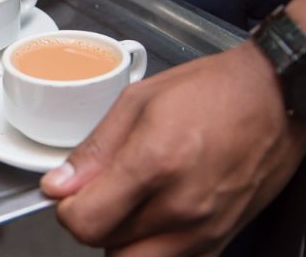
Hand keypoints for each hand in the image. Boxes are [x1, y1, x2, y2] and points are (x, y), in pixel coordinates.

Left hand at [40, 40, 305, 255]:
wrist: (274, 99)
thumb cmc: (212, 92)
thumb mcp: (138, 102)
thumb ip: (94, 150)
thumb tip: (59, 185)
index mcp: (154, 163)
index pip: (85, 221)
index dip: (66, 208)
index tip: (69, 191)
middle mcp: (181, 204)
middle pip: (105, 245)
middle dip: (91, 221)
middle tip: (98, 193)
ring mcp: (204, 228)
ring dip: (120, 237)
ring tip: (128, 201)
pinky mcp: (220, 239)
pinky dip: (152, 244)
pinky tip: (156, 211)